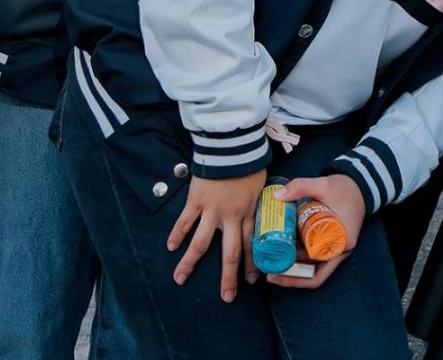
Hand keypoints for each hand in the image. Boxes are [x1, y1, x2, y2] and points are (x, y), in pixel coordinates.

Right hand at [167, 169, 264, 301]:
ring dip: (190, 263)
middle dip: (228, 277)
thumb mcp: (263, 184)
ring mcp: (212, 210)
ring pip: (201, 243)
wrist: (232, 146)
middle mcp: (231, 217)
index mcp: (249, 212)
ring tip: (180, 279)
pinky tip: (171, 248)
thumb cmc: (250, 162)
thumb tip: (271, 207)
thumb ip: (262, 199)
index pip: (251, 246)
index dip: (250, 264)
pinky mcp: (196, 200)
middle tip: (226, 297)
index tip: (251, 281)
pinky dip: (177, 235)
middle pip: (229, 253)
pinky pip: (185, 221)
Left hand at [265, 174, 366, 288]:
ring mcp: (335, 247)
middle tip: (268, 272)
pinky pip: (313, 255)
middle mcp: (340, 250)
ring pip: (312, 266)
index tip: (276, 274)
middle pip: (312, 273)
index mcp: (342, 243)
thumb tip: (277, 196)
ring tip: (272, 262)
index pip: (318, 274)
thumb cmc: (346, 188)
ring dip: (293, 266)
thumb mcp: (323, 185)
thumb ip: (301, 186)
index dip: (296, 278)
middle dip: (290, 275)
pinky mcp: (329, 241)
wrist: (359, 185)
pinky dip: (299, 255)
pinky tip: (283, 249)